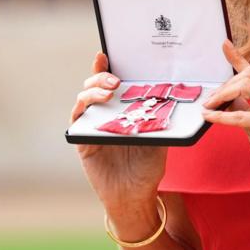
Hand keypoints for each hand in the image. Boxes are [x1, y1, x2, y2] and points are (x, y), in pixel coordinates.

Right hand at [70, 51, 167, 208]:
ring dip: (93, 90)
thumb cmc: (148, 166)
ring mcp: (91, 125)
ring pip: (84, 98)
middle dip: (100, 76)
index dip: (107, 67)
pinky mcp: (81, 140)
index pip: (112, 82)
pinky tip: (93, 106)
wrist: (136, 196)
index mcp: (122, 109)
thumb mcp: (160, 135)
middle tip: (115, 78)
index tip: (106, 53)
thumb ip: (161, 116)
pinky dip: (83, 108)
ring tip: (109, 90)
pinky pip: (77, 119)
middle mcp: (104, 113)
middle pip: (94, 85)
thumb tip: (172, 94)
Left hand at [201, 39, 249, 199]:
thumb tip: (228, 101)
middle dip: (224, 86)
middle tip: (209, 101)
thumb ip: (247, 112)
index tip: (225, 45)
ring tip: (208, 107)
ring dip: (221, 96)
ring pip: (244, 87)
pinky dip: (221, 116)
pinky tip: (209, 116)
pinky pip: (239, 115)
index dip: (238, 58)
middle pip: (248, 76)